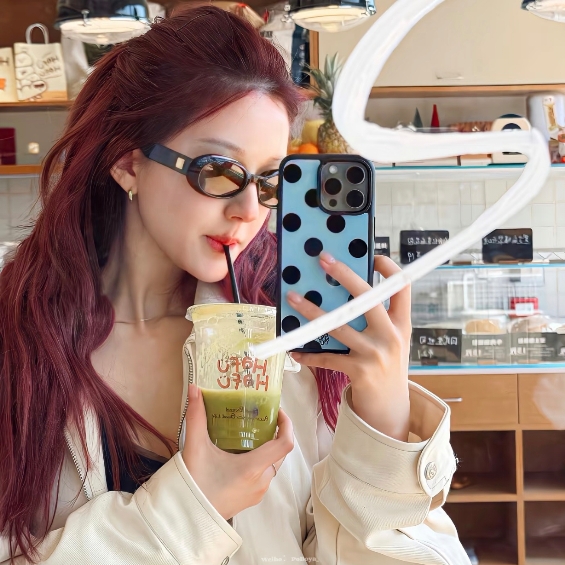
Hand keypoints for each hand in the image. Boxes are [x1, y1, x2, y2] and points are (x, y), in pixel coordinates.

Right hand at [182, 384, 293, 519]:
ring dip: (267, 447)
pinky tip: (241, 453)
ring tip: (249, 432)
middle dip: (276, 433)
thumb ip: (196, 416)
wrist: (185, 518)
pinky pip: (264, 475)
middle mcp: (262, 481)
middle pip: (280, 452)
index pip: (285, 444)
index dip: (287, 425)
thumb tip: (194, 388)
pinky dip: (260, 461)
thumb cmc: (194, 483)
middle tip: (261, 417)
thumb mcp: (195, 447)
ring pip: (272, 464)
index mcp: (253, 468)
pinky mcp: (252, 499)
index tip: (277, 412)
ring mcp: (258, 492)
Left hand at [288, 253, 410, 440]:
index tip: (373, 255)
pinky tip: (295, 349)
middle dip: (344, 275)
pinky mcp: (359, 371)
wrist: (391, 408)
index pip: (402, 288)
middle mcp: (392, 335)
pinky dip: (309, 354)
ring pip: (338, 324)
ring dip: (312, 310)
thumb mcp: (392, 340)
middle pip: (368, 298)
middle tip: (323, 259)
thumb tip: (342, 292)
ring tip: (292, 298)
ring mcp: (375, 353)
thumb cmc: (386, 366)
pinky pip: (327, 357)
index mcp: (402, 324)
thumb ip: (376, 319)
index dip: (389, 269)